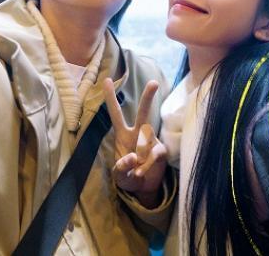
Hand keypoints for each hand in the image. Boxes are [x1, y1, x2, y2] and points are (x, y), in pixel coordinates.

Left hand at [103, 78, 166, 206]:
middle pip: (143, 113)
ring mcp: (151, 142)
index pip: (116, 113)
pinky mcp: (160, 152)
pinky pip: (154, 154)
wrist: (143, 188)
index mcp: (123, 135)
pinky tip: (139, 173)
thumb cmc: (127, 177)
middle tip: (154, 83)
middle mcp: (138, 134)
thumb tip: (133, 157)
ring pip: (149, 135)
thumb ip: (121, 167)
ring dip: (142, 154)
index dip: (111, 97)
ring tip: (135, 171)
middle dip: (148, 97)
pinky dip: (146, 165)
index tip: (107, 79)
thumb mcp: (118, 175)